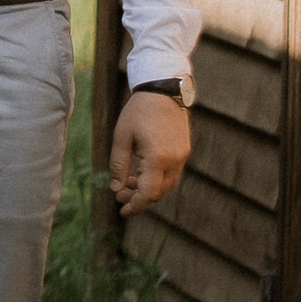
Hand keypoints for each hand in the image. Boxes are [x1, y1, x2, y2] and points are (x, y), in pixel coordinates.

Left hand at [109, 89, 190, 216]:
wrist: (163, 90)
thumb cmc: (138, 111)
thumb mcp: (121, 137)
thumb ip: (118, 165)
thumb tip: (116, 189)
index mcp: (157, 158)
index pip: (147, 193)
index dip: (134, 206)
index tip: (122, 211)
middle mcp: (174, 160)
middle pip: (158, 193)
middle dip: (139, 199)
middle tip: (120, 196)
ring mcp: (182, 156)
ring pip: (167, 185)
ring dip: (148, 189)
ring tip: (128, 183)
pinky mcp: (185, 150)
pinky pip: (172, 174)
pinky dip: (157, 179)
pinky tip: (141, 173)